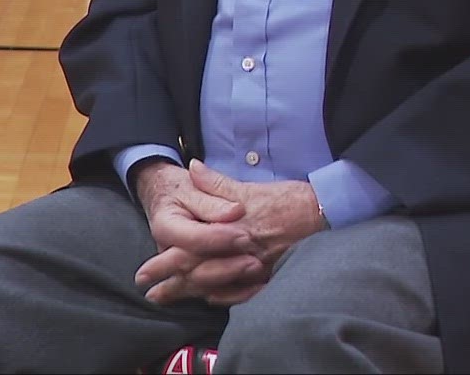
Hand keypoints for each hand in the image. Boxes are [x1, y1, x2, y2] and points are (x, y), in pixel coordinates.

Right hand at [131, 160, 266, 305]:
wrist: (165, 196)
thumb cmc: (180, 190)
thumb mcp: (192, 185)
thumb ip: (213, 195)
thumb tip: (235, 211)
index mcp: (166, 225)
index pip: (192, 238)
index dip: (219, 238)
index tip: (245, 235)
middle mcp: (168, 253)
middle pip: (194, 270)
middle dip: (226, 267)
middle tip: (255, 261)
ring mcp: (180, 268)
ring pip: (204, 286)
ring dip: (232, 281)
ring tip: (258, 270)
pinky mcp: (194, 277)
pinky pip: (214, 294)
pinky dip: (235, 293)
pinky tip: (257, 286)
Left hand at [134, 161, 328, 305]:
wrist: (326, 213)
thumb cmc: (288, 198)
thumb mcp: (250, 186)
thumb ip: (218, 184)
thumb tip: (192, 168)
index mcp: (229, 230)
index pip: (189, 251)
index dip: (164, 264)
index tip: (143, 273)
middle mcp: (239, 252)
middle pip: (198, 273)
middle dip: (172, 285)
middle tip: (149, 295)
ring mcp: (255, 267)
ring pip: (216, 284)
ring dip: (191, 293)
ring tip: (171, 300)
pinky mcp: (270, 275)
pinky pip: (242, 293)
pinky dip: (224, 296)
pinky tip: (210, 298)